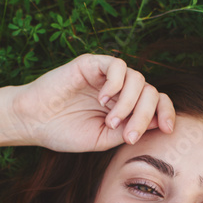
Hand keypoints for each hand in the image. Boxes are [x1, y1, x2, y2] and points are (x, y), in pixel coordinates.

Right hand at [9, 54, 174, 151]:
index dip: (167, 112)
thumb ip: (131, 130)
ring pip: (138, 79)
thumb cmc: (65, 132)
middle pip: (151, 92)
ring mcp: (107, 76)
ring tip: (110, 121)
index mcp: (126, 107)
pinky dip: (116, 84)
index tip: (168, 130)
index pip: (156, 102)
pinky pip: (118, 66)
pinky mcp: (93, 63)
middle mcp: (120, 89)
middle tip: (128, 136)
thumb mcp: (104, 139)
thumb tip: (161, 123)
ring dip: (129, 104)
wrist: (34, 122)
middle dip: (145, 116)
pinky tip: (102, 99)